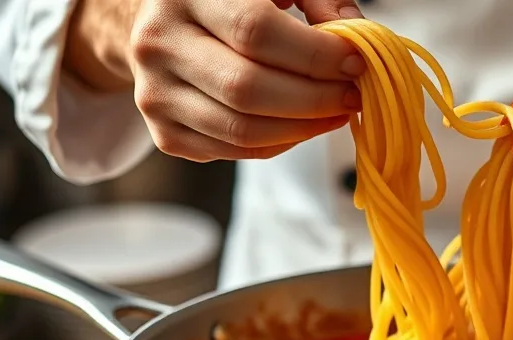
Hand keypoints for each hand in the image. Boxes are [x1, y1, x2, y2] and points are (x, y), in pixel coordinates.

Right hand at [65, 0, 365, 161]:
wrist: (160, 26)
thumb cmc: (229, 1)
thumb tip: (356, 40)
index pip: (254, 31)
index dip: (313, 54)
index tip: (354, 62)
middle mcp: (159, 44)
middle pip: (247, 89)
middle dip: (314, 99)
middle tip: (351, 95)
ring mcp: (155, 94)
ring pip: (241, 130)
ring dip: (303, 128)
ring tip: (335, 112)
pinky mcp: (164, 134)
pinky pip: (234, 151)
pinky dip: (279, 143)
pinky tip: (302, 124)